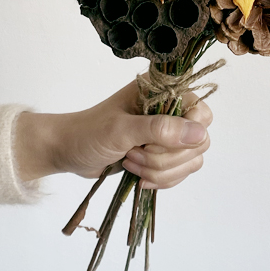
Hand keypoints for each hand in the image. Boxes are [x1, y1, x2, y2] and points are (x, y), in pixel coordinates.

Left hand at [14, 80, 211, 189]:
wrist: (69, 150)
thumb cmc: (89, 133)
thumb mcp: (122, 130)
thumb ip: (160, 129)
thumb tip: (199, 133)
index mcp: (162, 91)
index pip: (200, 112)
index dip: (187, 134)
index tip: (156, 144)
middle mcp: (170, 109)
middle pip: (198, 140)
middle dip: (167, 157)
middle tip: (137, 154)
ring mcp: (167, 133)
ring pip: (191, 160)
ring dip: (162, 170)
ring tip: (132, 163)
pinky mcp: (162, 154)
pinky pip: (180, 172)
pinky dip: (162, 179)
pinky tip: (138, 176)